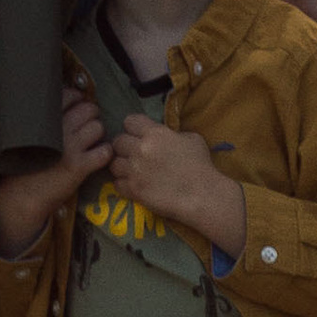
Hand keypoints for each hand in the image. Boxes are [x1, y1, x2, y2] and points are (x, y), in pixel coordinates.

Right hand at [0, 87, 108, 256]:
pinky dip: (104, 154)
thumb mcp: (29, 134)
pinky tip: (96, 158)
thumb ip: (46, 119)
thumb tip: (68, 103)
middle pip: (89, 109)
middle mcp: (57, 129)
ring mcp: (69, 147)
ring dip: (98, 135)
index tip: (78, 106)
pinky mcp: (79, 166)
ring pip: (99, 128)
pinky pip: (105, 152)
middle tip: (87, 127)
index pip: (69, 96)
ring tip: (91, 143)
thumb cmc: (24, 163)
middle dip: (92, 116)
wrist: (21, 195)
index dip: (78, 99)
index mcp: (43, 118)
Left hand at [109, 113, 246, 260]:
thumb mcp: (191, 139)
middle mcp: (140, 149)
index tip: (139, 134)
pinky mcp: (133, 190)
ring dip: (122, 166)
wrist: (202, 196)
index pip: (129, 121)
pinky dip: (124, 184)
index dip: (134, 127)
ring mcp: (134, 170)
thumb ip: (171, 134)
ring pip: (113, 163)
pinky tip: (134, 185)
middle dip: (125, 147)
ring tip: (132, 170)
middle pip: (117, 142)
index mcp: (154, 134)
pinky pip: (117, 184)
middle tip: (134, 154)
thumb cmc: (201, 166)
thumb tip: (164, 135)